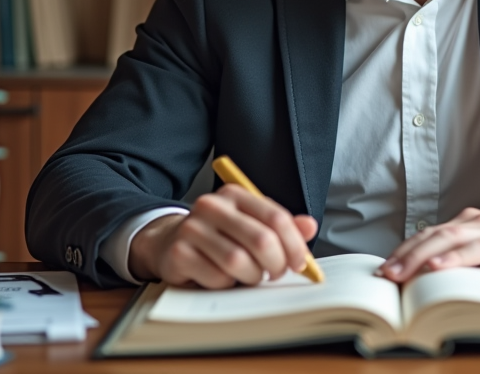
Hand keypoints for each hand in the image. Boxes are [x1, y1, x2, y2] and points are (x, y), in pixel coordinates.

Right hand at [128, 184, 318, 288]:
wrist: (169, 242)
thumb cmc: (219, 236)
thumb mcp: (250, 224)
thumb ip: (281, 226)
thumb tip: (309, 226)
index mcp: (234, 194)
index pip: (276, 218)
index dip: (294, 244)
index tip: (299, 262)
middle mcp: (212, 206)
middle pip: (261, 240)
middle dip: (276, 264)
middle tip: (276, 273)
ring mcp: (192, 228)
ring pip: (239, 262)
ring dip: (252, 276)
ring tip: (251, 275)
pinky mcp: (179, 253)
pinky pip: (217, 277)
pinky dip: (227, 284)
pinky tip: (223, 277)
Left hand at [377, 207, 479, 282]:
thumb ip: (468, 258)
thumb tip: (434, 280)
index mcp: (469, 224)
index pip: (429, 236)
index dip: (405, 251)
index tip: (385, 270)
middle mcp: (477, 223)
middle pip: (433, 236)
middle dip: (405, 255)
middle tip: (384, 276)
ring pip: (449, 240)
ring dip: (421, 257)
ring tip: (401, 273)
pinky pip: (478, 249)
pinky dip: (456, 258)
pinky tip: (439, 267)